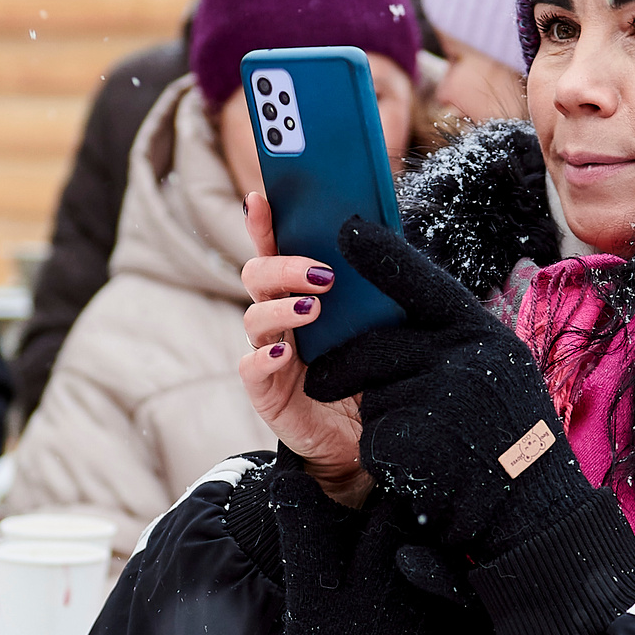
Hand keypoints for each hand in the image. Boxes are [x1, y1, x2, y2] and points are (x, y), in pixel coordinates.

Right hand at [237, 192, 367, 502]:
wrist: (372, 438)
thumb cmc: (377, 370)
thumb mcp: (384, 322)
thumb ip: (375, 283)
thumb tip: (379, 232)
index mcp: (303, 292)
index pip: (278, 248)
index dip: (265, 222)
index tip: (262, 196)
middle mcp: (281, 318)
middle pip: (257, 275)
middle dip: (283, 265)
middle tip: (323, 273)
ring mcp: (270, 353)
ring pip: (254, 317)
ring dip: (281, 307)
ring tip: (314, 308)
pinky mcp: (267, 392)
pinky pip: (250, 369)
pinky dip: (262, 358)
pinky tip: (282, 353)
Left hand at [305, 218, 606, 559]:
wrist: (537, 516)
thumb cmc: (512, 441)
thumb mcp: (496, 375)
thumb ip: (453, 344)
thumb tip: (392, 317)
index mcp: (486, 336)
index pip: (425, 282)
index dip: (383, 255)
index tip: (344, 227)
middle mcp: (468, 358)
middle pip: (377, 347)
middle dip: (344, 367)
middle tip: (319, 379)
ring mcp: (444, 400)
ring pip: (374, 396)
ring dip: (381, 420)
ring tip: (427, 444)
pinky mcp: (418, 443)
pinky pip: (375, 437)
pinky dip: (384, 454)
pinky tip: (420, 469)